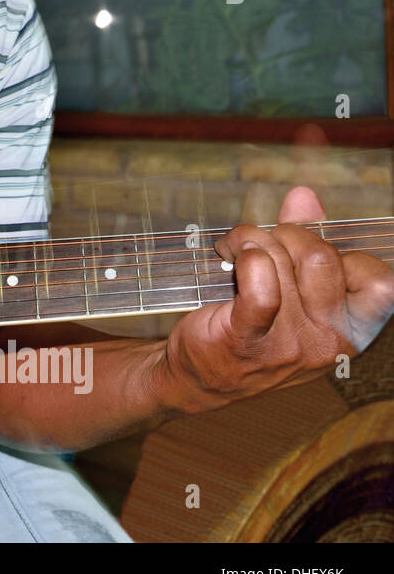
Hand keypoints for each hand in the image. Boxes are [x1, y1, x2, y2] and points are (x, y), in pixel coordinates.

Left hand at [159, 185, 393, 412]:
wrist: (198, 376)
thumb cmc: (249, 327)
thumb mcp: (291, 288)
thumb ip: (304, 240)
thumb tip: (305, 197)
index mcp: (349, 328)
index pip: (381, 280)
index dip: (341, 252)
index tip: (303, 255)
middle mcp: (327, 339)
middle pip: (323, 256)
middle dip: (285, 235)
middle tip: (257, 244)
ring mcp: (289, 343)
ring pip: (285, 260)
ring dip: (253, 239)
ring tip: (234, 248)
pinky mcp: (247, 338)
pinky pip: (260, 284)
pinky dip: (245, 257)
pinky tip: (229, 256)